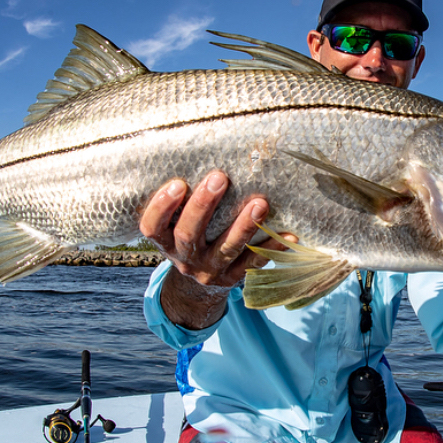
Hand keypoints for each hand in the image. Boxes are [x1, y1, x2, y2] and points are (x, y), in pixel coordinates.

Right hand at [139, 171, 288, 328]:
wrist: (199, 289)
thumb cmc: (190, 237)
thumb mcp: (177, 225)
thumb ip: (183, 201)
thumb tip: (203, 153)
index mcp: (165, 242)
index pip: (152, 227)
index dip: (161, 207)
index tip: (177, 183)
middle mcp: (185, 258)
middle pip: (189, 234)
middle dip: (203, 205)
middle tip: (219, 178)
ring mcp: (210, 270)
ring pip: (226, 249)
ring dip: (243, 226)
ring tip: (260, 203)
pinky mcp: (234, 278)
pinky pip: (254, 263)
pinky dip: (273, 247)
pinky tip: (289, 234)